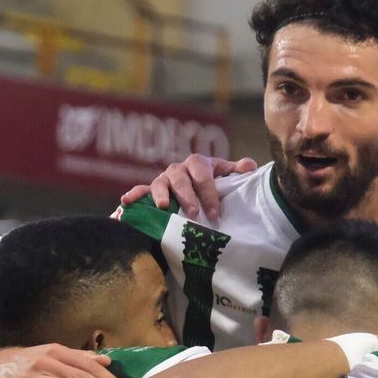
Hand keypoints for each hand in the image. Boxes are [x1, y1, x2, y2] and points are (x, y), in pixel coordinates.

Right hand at [119, 155, 257, 221]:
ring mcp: (164, 180)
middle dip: (187, 196)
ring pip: (160, 184)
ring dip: (161, 194)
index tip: (215, 213)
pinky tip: (126, 201)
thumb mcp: (226, 178)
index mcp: (198, 164)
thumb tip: (250, 166)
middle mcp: (179, 169)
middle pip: (181, 179)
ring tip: (162, 206)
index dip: (209, 193)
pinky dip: (134, 195)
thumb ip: (237, 172)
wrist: (197, 190)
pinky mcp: (151, 192)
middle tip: (194, 213)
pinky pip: (140, 191)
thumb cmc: (213, 186)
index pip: (203, 175)